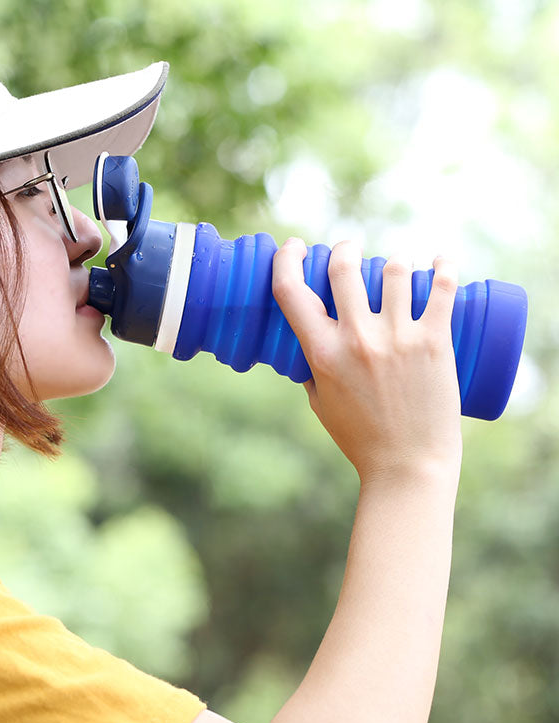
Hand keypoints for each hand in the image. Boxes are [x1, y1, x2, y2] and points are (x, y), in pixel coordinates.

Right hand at [272, 239, 461, 484]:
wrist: (408, 466)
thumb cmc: (361, 438)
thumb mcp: (320, 403)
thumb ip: (314, 369)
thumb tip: (316, 343)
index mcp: (322, 353)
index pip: (290, 290)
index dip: (287, 259)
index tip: (295, 247)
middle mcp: (357, 339)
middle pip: (343, 267)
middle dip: (343, 250)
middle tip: (350, 251)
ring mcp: (398, 337)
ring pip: (393, 270)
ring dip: (391, 263)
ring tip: (395, 270)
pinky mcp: (434, 341)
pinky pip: (441, 287)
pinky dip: (443, 266)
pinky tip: (441, 259)